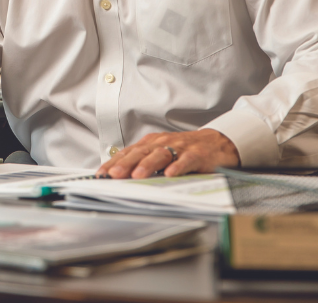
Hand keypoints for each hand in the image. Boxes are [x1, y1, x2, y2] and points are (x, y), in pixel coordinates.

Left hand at [96, 128, 239, 178]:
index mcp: (151, 143)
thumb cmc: (184, 150)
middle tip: (114, 174)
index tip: (101, 174)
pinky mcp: (197, 154)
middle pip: (141, 153)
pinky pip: (186, 160)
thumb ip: (143, 162)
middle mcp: (163, 143)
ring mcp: (180, 148)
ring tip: (137, 175)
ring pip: (161, 155)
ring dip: (148, 165)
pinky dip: (178, 167)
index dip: (114, 163)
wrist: (216, 142)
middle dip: (126, 164)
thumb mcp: (161, 153)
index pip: (128, 153)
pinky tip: (170, 174)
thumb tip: (118, 176)